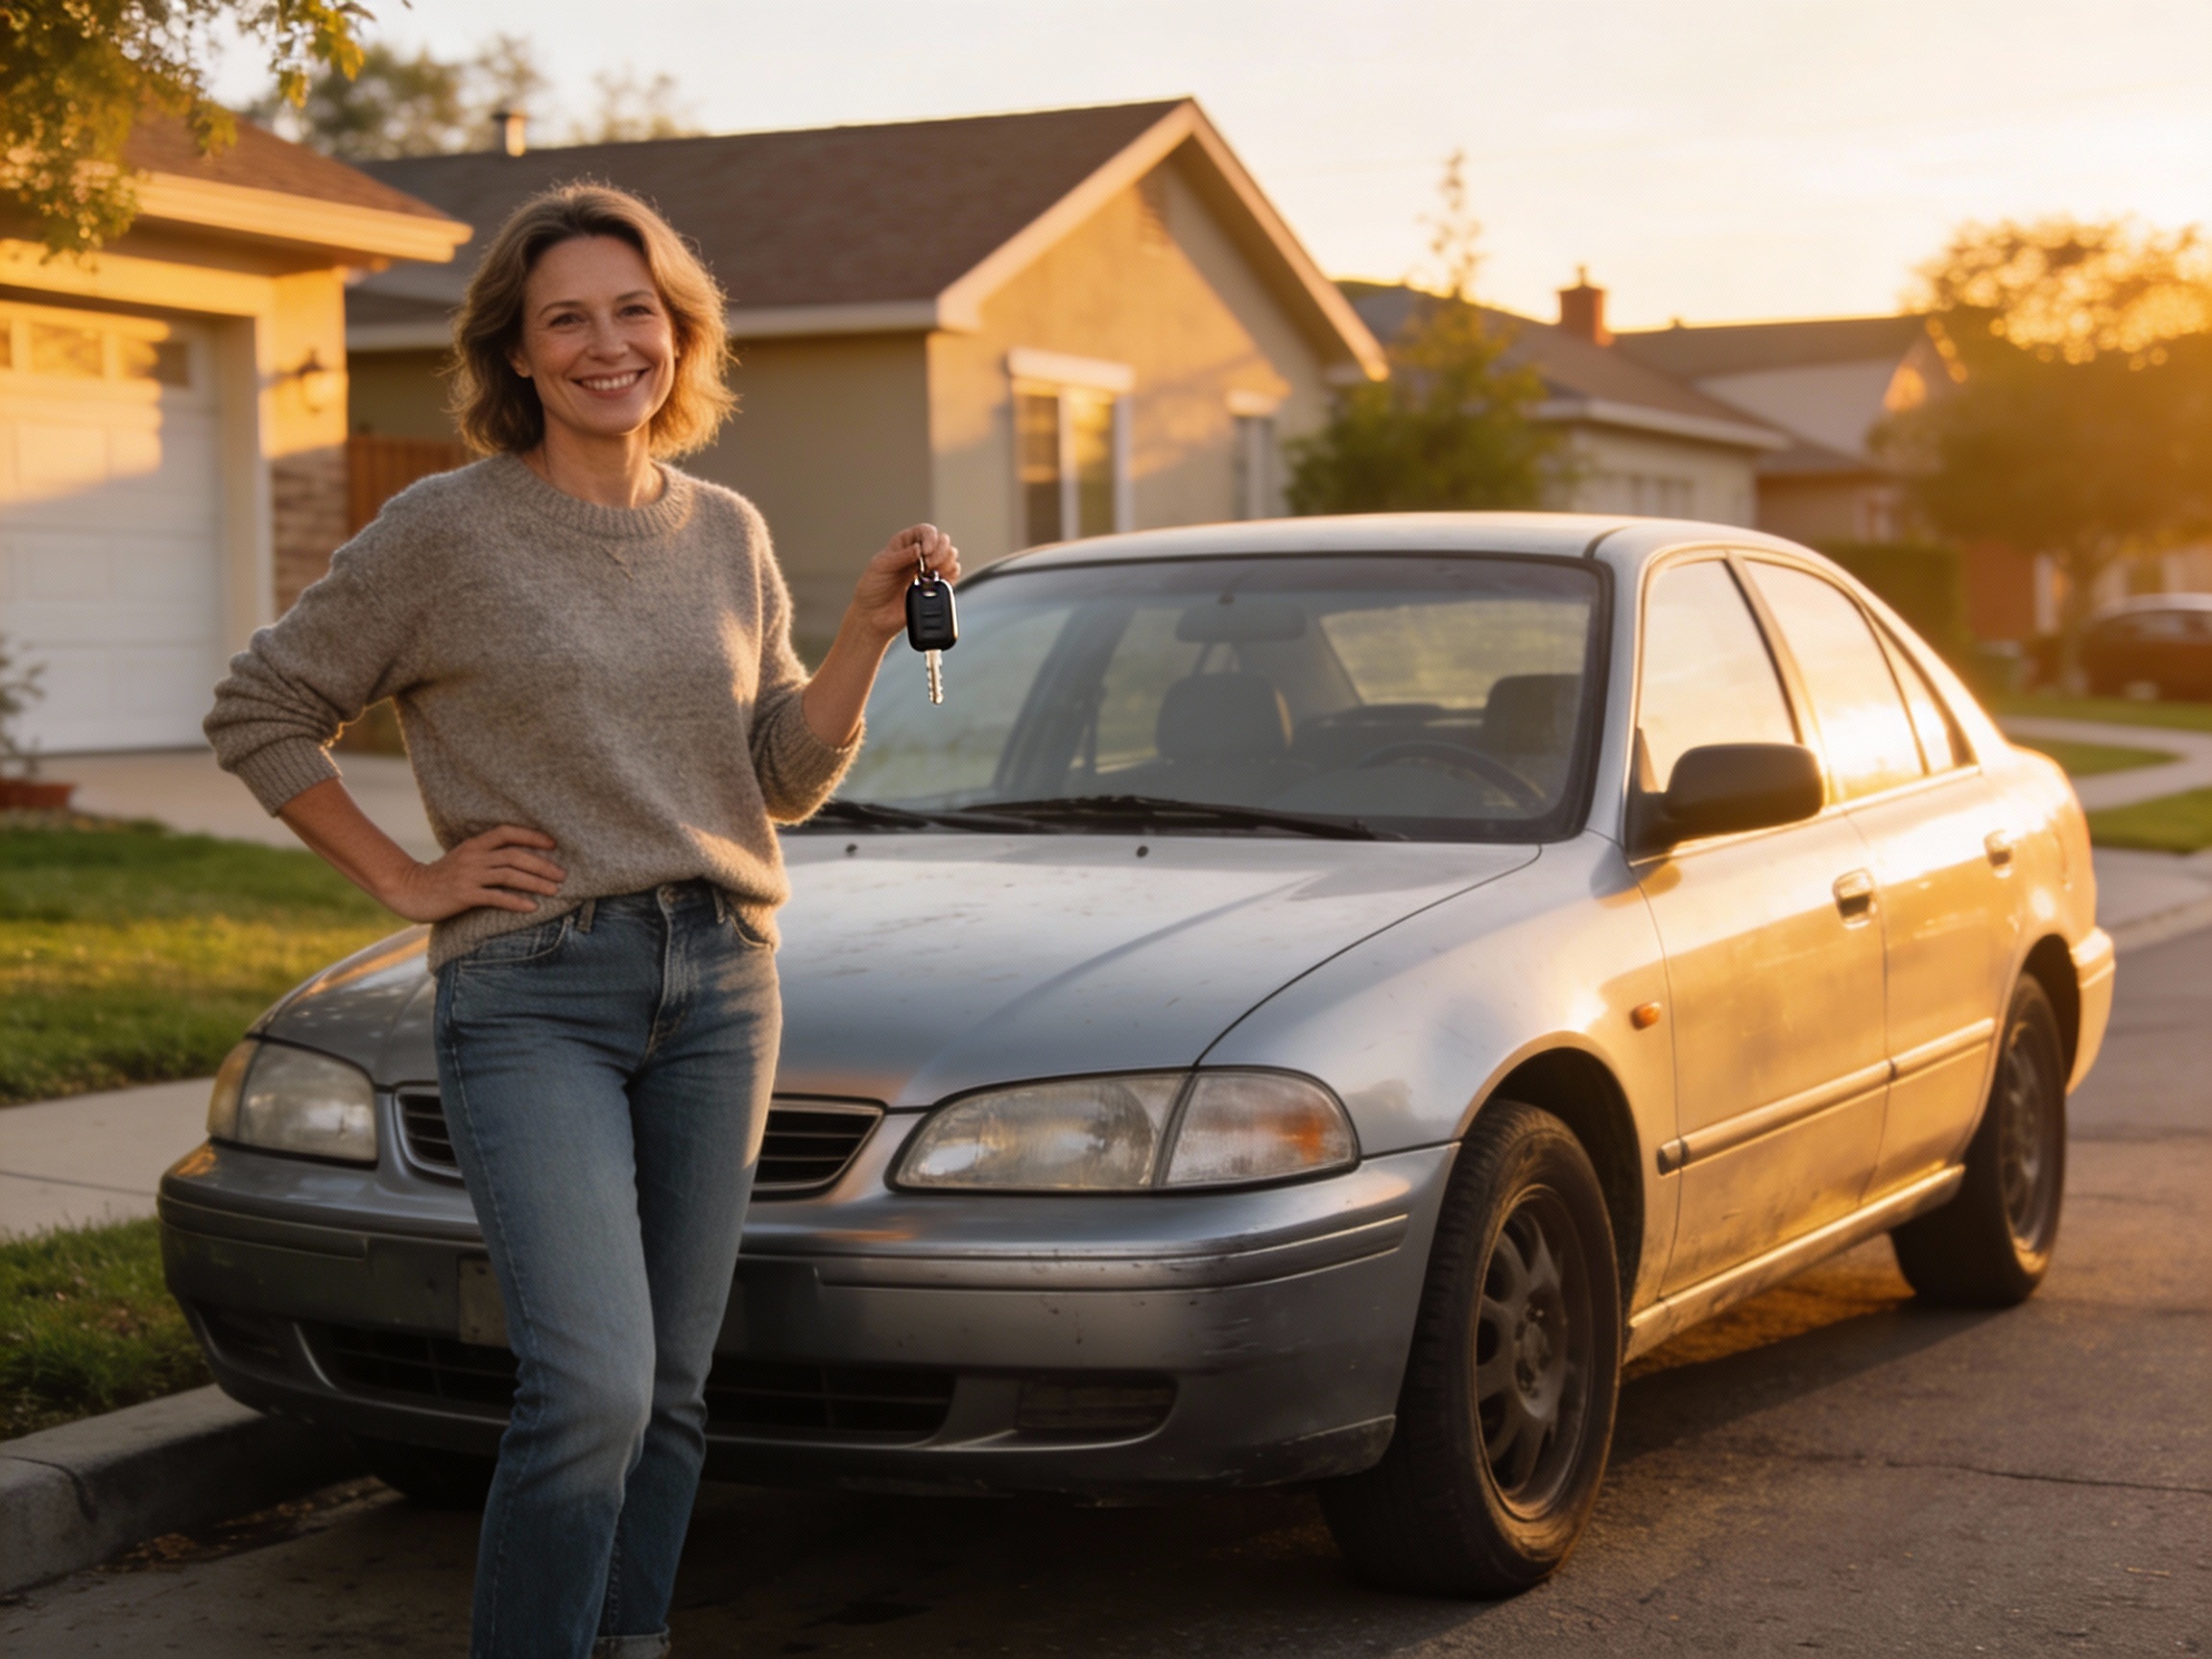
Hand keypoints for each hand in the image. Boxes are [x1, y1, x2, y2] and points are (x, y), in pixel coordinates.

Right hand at [382, 825, 565, 922]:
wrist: (410, 891)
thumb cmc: (442, 877)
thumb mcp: (464, 858)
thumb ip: (487, 855)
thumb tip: (520, 859)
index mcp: (475, 844)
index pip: (507, 832)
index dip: (531, 836)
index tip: (553, 844)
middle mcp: (473, 856)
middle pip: (515, 856)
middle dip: (542, 864)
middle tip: (562, 875)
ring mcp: (468, 875)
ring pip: (509, 875)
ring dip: (535, 882)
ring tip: (555, 890)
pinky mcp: (464, 895)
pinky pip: (495, 898)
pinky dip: (515, 902)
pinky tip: (531, 907)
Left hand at [846, 524, 960, 644]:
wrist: (874, 615)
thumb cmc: (872, 588)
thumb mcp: (880, 566)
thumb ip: (901, 555)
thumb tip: (919, 549)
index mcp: (904, 544)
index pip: (925, 531)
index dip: (930, 538)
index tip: (925, 552)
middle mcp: (919, 554)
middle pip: (943, 541)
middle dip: (940, 551)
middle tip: (928, 565)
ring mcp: (928, 570)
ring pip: (951, 557)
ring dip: (946, 563)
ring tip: (931, 574)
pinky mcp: (935, 587)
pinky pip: (952, 576)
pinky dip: (950, 576)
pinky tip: (937, 581)